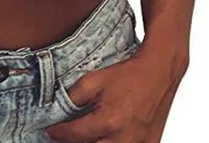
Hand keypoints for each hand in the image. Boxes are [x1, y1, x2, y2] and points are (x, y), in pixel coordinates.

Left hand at [44, 49, 185, 142]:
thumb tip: (57, 110)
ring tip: (87, 134)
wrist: (158, 73)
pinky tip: (105, 135)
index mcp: (109, 121)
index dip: (58, 133)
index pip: (74, 135)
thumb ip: (72, 96)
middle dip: (75, 142)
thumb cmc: (128, 75)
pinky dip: (112, 142)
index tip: (50, 131)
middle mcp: (124, 138)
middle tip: (67, 136)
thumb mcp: (93, 80)